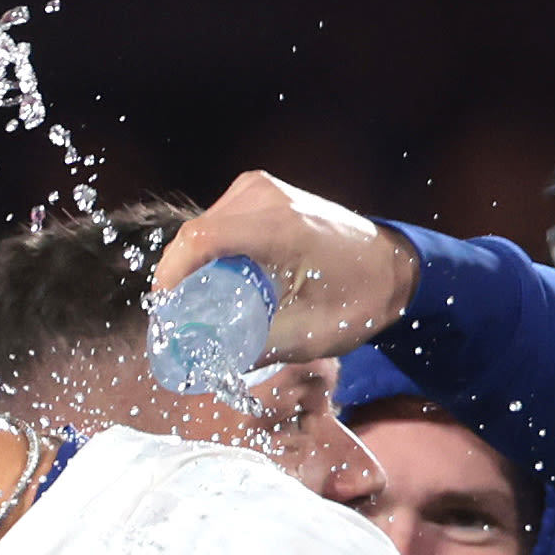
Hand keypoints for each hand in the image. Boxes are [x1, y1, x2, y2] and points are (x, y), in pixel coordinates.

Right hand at [151, 172, 421, 362]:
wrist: (391, 266)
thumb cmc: (358, 301)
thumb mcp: (309, 337)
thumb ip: (255, 350)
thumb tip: (204, 366)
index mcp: (280, 227)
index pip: (200, 240)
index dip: (170, 277)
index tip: (163, 314)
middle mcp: (265, 197)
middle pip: (195, 238)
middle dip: (180, 281)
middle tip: (180, 325)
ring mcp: (261, 188)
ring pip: (202, 231)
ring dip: (195, 268)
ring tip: (202, 309)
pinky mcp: (258, 191)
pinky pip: (218, 224)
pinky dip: (211, 255)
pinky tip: (220, 285)